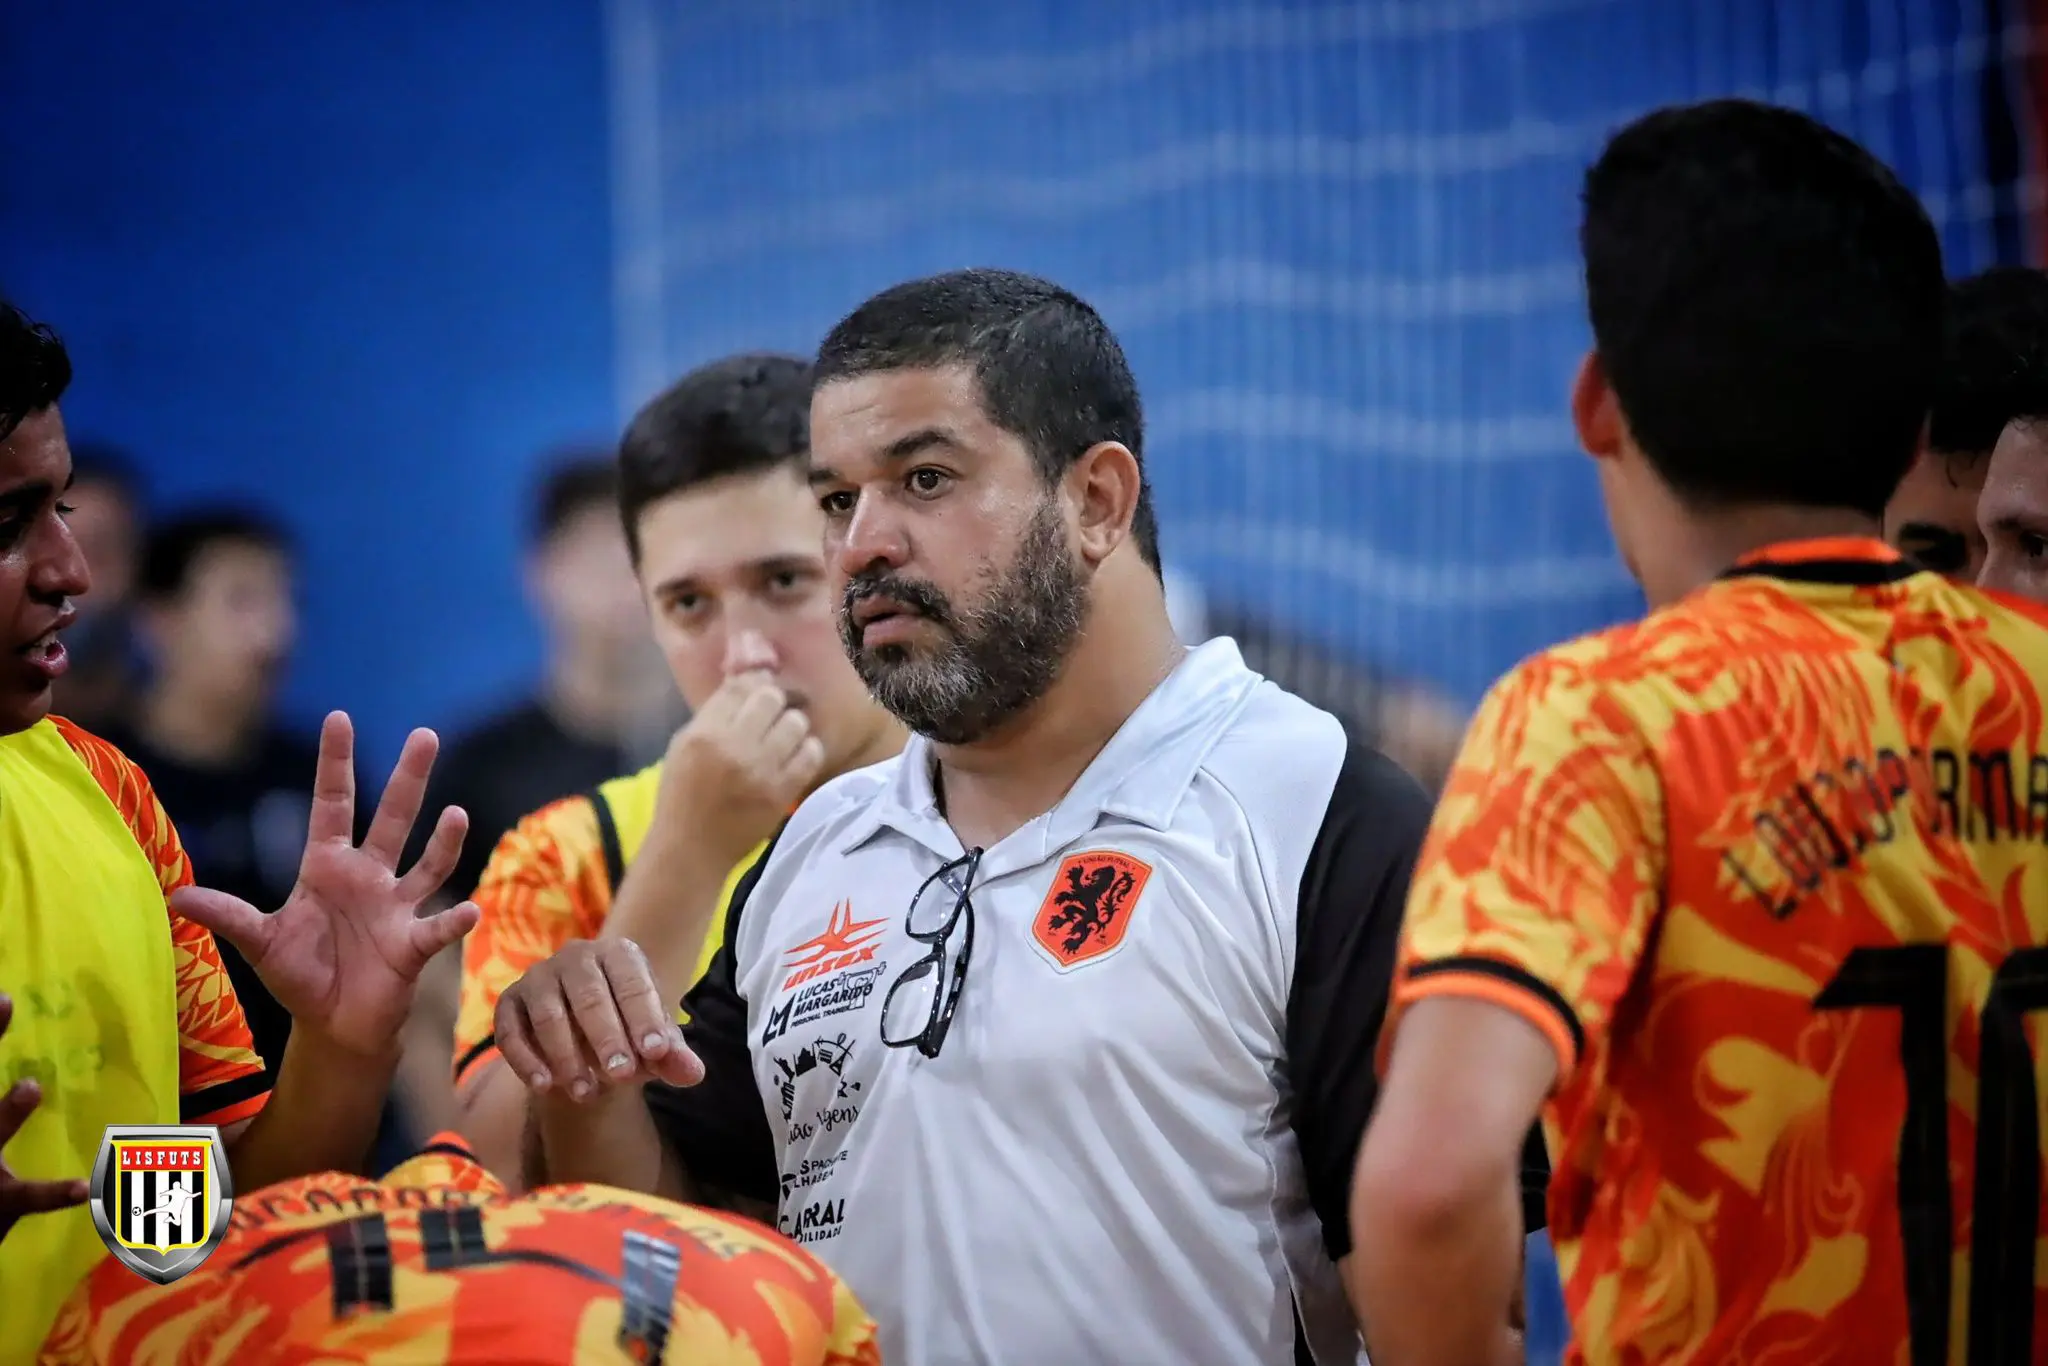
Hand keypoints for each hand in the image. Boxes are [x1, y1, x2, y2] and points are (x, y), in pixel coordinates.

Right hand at [0, 995, 88, 1242]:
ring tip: (30, 1086)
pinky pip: (27, 1198)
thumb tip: (56, 1076)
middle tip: (3, 1011)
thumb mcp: (6, 1130)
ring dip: (4, 1112)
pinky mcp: (0, 1203)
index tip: (6, 999)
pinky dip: (53, 1192)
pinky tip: (82, 1186)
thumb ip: (24, 1109)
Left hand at [171, 712, 480, 1060]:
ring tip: (456, 814)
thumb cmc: (300, 975)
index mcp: (328, 867)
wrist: (335, 1025)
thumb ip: (228, 916)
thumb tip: (175, 897)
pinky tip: (469, 911)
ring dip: (443, 842)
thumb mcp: (260, 943)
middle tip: (425, 735)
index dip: (335, 763)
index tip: (339, 719)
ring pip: (427, 864)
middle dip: (408, 778)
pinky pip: (436, 927)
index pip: (334, 805)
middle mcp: (369, 877)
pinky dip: (453, 920)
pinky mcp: (413, 943)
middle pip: (393, 818)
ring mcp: (397, 907)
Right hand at [495, 940, 703, 1100]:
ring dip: (567, 1056)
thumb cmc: (628, 1033)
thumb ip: (672, 1055)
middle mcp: (577, 957)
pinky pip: (510, 1030)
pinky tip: (543, 1086)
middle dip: (607, 1038)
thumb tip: (694, 1073)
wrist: (584, 1041)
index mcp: (620, 955)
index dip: (645, 1018)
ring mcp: (539, 977)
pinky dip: (525, 1059)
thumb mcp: (653, 1045)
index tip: (656, 1053)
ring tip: (586, 1092)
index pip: (633, 984)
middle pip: (589, 996)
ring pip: (549, 1014)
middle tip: (623, 1076)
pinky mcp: (509, 1002)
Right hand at [656, 631, 825, 864]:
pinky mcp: (782, 792)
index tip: (757, 688)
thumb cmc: (682, 795)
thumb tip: (746, 679)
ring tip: (782, 738)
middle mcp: (733, 747)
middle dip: (772, 701)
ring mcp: (761, 770)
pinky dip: (806, 751)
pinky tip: (793, 757)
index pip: (739, 687)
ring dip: (791, 726)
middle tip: (770, 714)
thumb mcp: (683, 747)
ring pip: (795, 722)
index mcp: (703, 734)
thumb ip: (713, 714)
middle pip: (770, 697)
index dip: (752, 682)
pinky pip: (810, 754)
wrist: (692, 849)